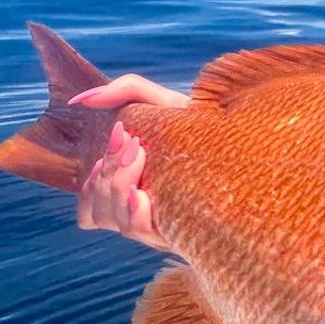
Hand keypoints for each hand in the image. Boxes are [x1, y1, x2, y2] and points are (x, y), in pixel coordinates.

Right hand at [70, 75, 188, 250]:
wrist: (244, 139)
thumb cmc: (201, 123)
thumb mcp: (163, 101)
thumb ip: (125, 91)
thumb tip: (80, 101)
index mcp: (131, 192)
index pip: (89, 205)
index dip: (92, 180)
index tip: (119, 137)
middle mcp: (143, 214)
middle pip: (99, 210)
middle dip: (109, 171)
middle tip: (135, 144)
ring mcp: (161, 225)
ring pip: (112, 221)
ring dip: (117, 186)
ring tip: (142, 155)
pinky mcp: (181, 232)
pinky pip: (138, 232)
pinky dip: (132, 212)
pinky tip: (145, 193)